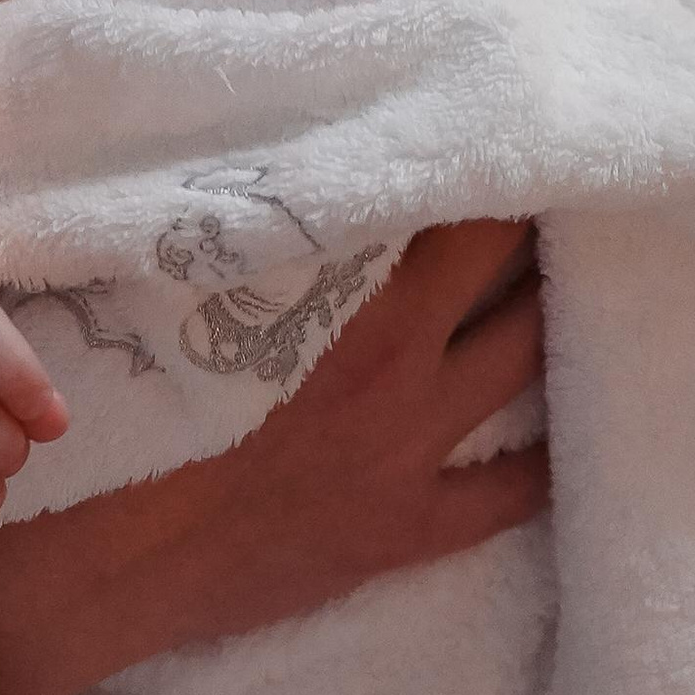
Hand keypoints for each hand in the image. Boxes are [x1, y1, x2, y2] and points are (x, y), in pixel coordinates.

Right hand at [0, 219, 548, 694]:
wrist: (116, 556)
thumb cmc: (131, 418)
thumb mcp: (187, 300)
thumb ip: (253, 241)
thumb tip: (278, 172)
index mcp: (346, 305)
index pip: (454, 216)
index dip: (492, 169)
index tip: (509, 137)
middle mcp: (399, 372)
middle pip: (509, 280)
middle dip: (538, 237)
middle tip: (562, 199)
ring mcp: (413, 454)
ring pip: (524, 369)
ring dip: (550, 323)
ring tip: (578, 288)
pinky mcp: (409, 529)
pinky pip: (510, 495)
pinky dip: (544, 460)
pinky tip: (571, 429)